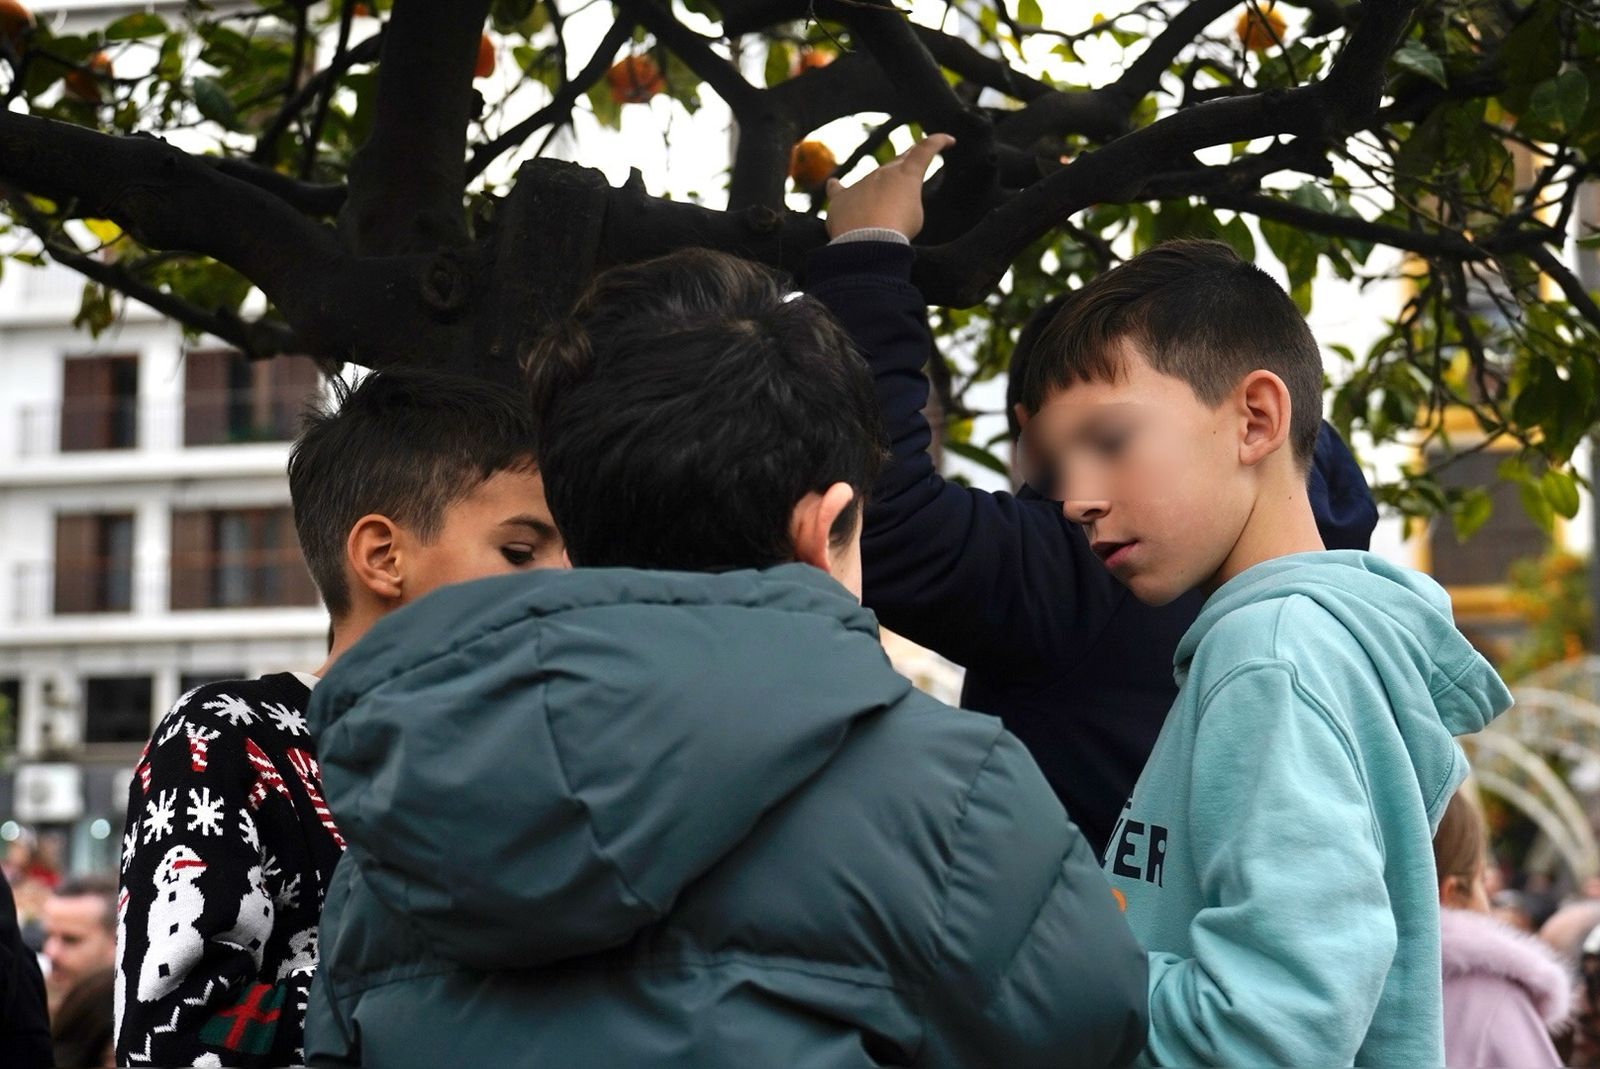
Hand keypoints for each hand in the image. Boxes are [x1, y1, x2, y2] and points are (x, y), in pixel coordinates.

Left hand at [824, 133, 955, 240]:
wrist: (867, 242)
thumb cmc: (898, 230)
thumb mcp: (915, 215)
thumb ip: (906, 201)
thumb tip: (890, 203)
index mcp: (907, 174)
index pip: (925, 149)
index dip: (938, 142)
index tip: (948, 140)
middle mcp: (882, 172)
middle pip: (897, 162)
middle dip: (907, 161)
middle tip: (914, 159)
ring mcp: (860, 183)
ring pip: (871, 180)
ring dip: (879, 189)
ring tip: (883, 203)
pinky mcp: (841, 198)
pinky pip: (837, 190)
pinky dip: (836, 187)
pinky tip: (833, 183)